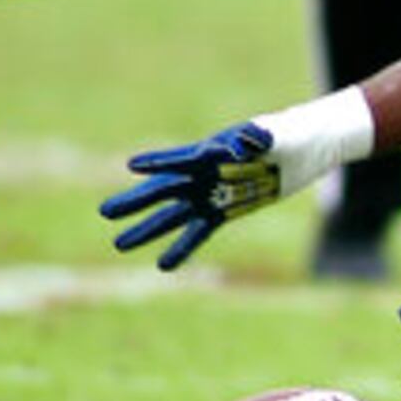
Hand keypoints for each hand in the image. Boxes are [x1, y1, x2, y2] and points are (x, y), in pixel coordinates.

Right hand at [102, 122, 289, 269]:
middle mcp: (201, 175)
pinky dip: (181, 249)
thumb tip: (241, 147)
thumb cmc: (281, 137)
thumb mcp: (273, 135)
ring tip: (119, 244)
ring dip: (146, 231)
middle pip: (163, 190)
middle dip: (135, 202)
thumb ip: (257, 139)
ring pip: (171, 216)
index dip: (158, 163)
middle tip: (105, 212)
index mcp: (209, 152)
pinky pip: (197, 233)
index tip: (133, 165)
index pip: (180, 159)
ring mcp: (208, 195)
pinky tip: (163, 265)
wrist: (295, 152)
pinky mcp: (221, 212)